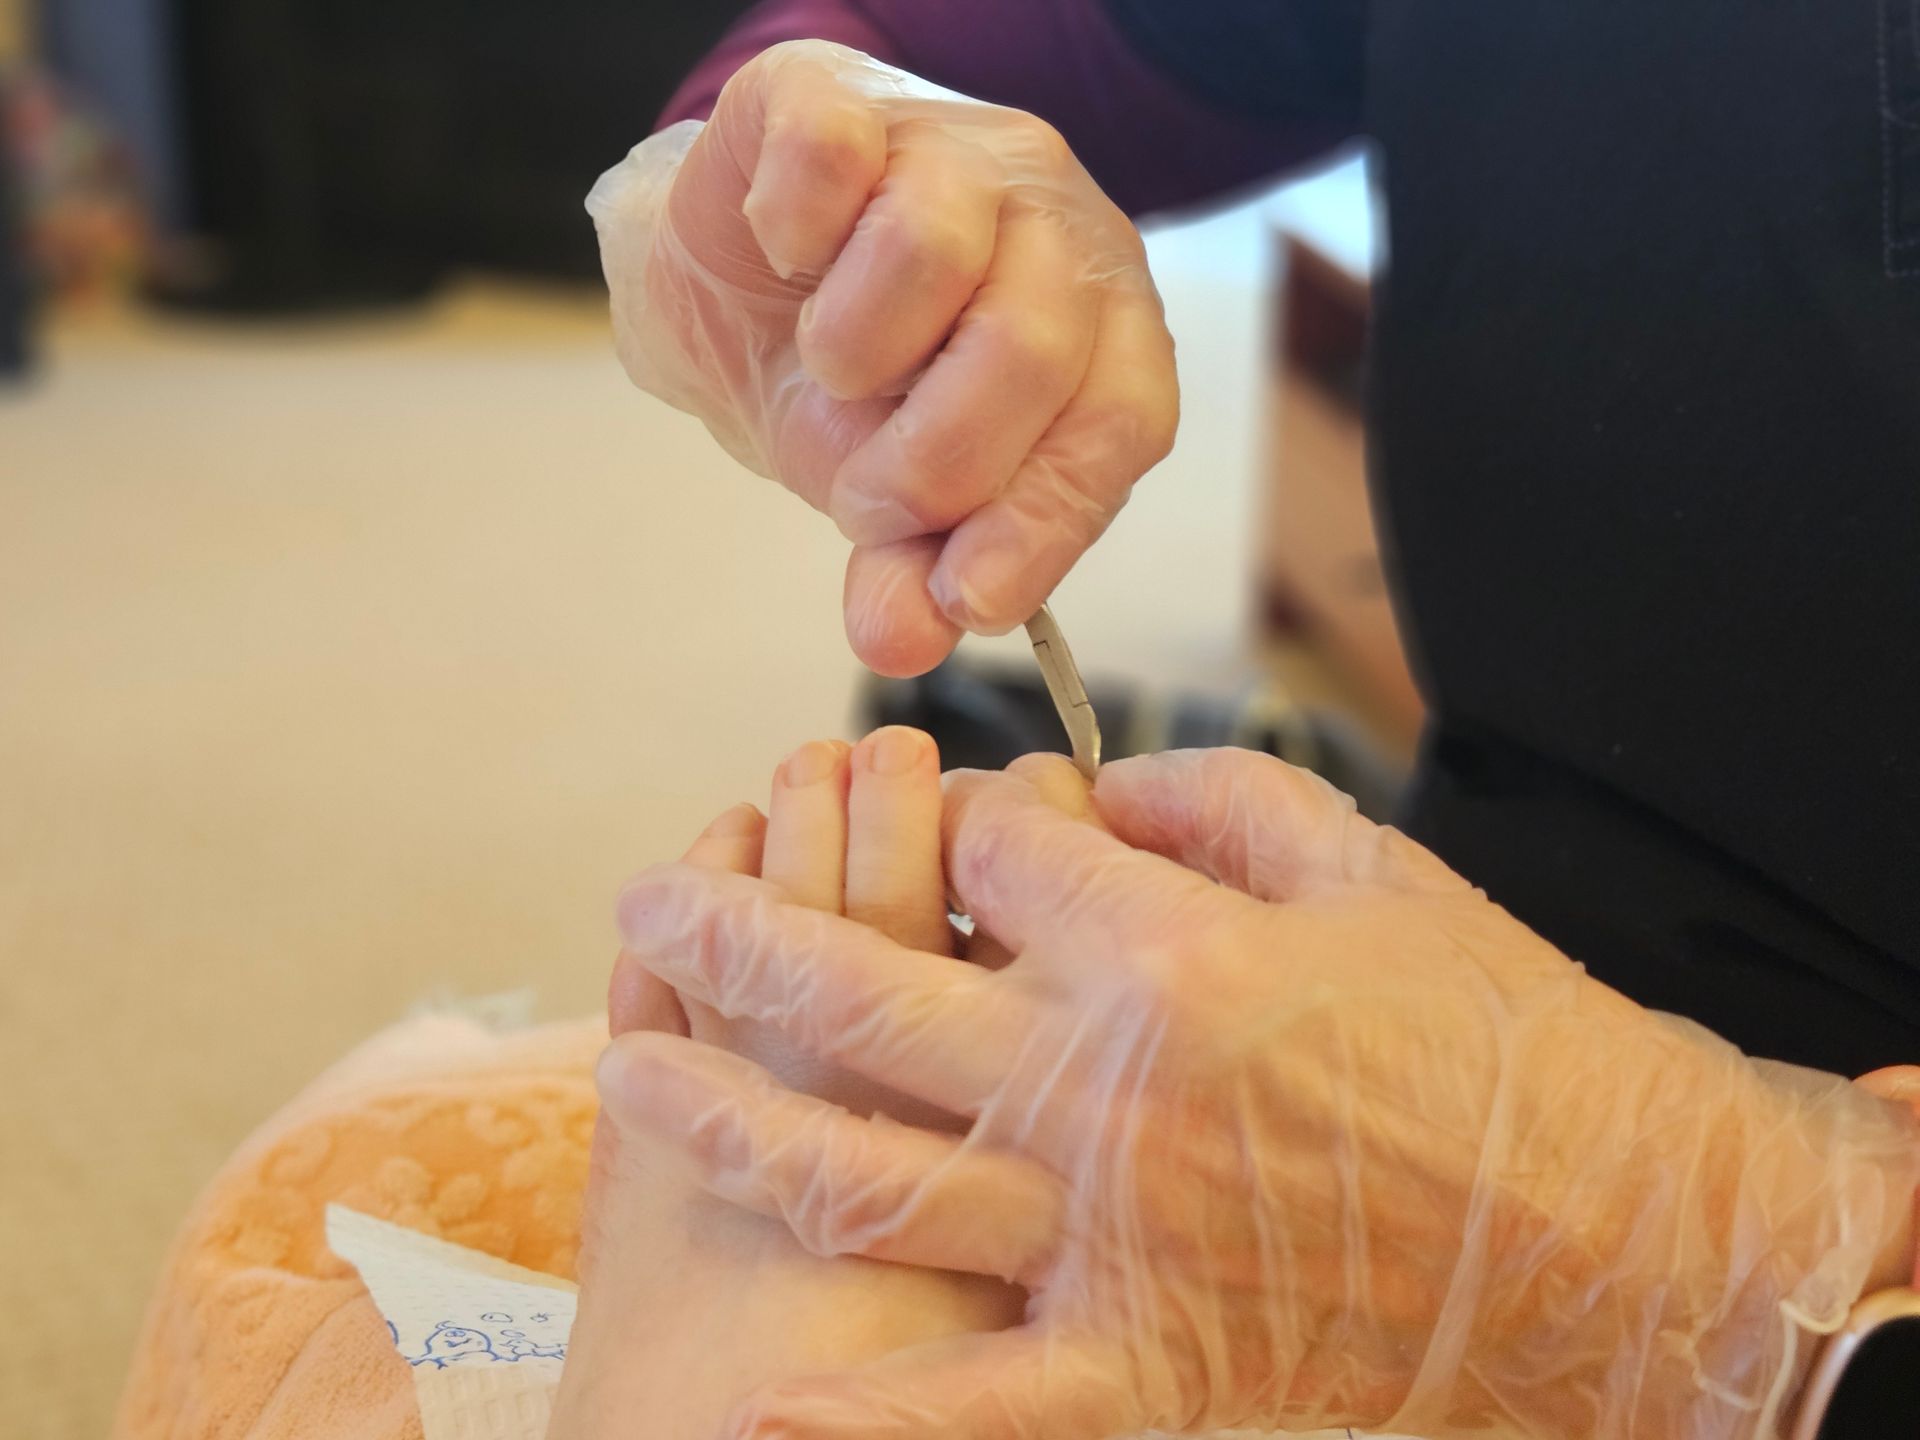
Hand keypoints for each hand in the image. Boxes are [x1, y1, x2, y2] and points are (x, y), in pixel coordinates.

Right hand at [586, 40, 1177, 676]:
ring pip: (931, 249)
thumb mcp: (887, 492)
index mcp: (1098, 330)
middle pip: (1026, 347)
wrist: (738, 269)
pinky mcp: (841, 97)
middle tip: (863, 489)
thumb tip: (901, 643)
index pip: (1117, 421)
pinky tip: (787, 258)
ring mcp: (952, 149)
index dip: (1045, 520)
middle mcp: (1050, 228)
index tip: (968, 599)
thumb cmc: (848, 379)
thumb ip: (908, 568)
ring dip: (853, 348)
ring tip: (830, 363)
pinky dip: (788, 234)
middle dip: (928, 457)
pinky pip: (829, 162)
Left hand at [606, 748, 1919, 1439]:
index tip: (951, 827)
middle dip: (738, 931)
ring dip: (732, 1116)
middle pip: (866, 986)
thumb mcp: (1373, 867)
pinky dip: (869, 1422)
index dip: (954, 818)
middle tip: (651, 898)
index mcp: (1167, 951)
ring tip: (633, 1069)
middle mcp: (1107, 1089)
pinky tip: (760, 1414)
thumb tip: (1100, 779)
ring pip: (866, 1173)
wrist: (1620, 1239)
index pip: (986, 850)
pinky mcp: (1142, 1361)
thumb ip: (1219, 796)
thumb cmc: (1497, 1039)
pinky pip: (978, 1405)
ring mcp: (1109, 1235)